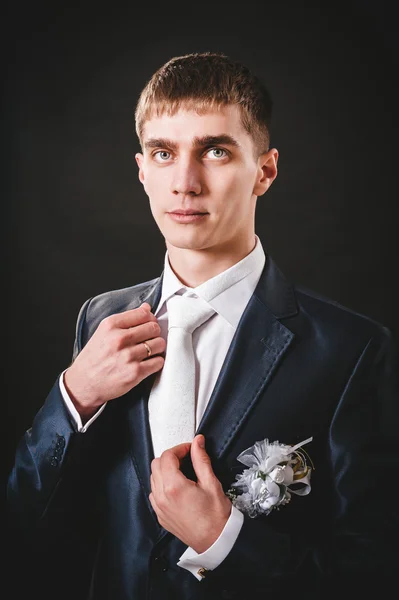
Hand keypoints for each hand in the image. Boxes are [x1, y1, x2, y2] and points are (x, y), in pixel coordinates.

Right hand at [64, 302, 164, 417]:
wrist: (84, 384)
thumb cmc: (93, 358)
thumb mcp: (103, 332)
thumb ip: (125, 319)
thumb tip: (146, 308)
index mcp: (111, 325)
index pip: (144, 314)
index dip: (150, 319)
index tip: (149, 324)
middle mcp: (119, 339)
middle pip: (154, 328)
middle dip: (155, 333)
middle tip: (150, 339)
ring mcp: (128, 356)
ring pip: (159, 344)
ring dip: (158, 348)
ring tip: (150, 352)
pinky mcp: (135, 372)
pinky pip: (158, 362)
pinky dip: (157, 362)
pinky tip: (149, 363)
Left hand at [149, 435, 231, 553]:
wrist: (215, 541)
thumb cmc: (216, 517)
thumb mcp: (211, 483)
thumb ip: (201, 460)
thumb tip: (197, 443)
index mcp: (174, 487)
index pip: (167, 456)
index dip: (179, 448)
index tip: (190, 449)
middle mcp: (162, 497)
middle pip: (156, 465)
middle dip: (171, 457)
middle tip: (186, 458)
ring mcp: (160, 508)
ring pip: (153, 478)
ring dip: (165, 470)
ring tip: (182, 471)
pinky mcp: (160, 516)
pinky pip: (155, 493)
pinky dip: (162, 484)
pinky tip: (176, 486)